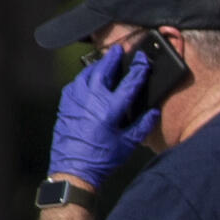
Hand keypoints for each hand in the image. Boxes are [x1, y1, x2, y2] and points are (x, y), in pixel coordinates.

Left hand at [44, 41, 159, 192]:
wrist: (74, 169)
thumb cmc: (103, 158)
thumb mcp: (129, 143)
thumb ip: (143, 124)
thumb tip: (154, 111)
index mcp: (111, 108)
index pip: (130, 81)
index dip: (139, 68)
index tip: (144, 59)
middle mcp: (92, 99)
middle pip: (104, 69)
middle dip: (113, 58)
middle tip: (119, 50)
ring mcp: (76, 100)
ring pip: (87, 74)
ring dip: (97, 65)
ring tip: (105, 61)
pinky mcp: (66, 104)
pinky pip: (76, 84)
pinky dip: (85, 77)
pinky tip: (89, 79)